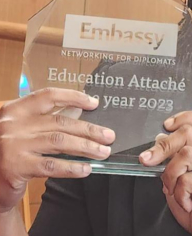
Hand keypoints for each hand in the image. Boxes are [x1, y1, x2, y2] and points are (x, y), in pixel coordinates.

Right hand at [0, 88, 115, 213]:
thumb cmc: (9, 152)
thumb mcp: (22, 130)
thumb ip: (44, 122)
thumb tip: (80, 117)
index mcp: (16, 110)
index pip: (49, 96)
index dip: (74, 97)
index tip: (94, 103)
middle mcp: (13, 124)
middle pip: (60, 122)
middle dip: (89, 129)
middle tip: (108, 136)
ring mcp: (13, 144)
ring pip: (59, 141)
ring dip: (86, 147)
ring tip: (103, 152)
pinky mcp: (15, 167)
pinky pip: (51, 165)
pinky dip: (72, 167)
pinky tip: (86, 168)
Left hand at [139, 112, 191, 235]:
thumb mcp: (179, 179)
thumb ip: (172, 161)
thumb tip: (159, 140)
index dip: (185, 116)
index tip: (166, 126)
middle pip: (188, 132)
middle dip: (163, 145)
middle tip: (149, 161)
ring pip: (186, 155)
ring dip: (170, 174)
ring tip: (173, 189)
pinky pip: (187, 181)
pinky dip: (179, 195)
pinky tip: (186, 203)